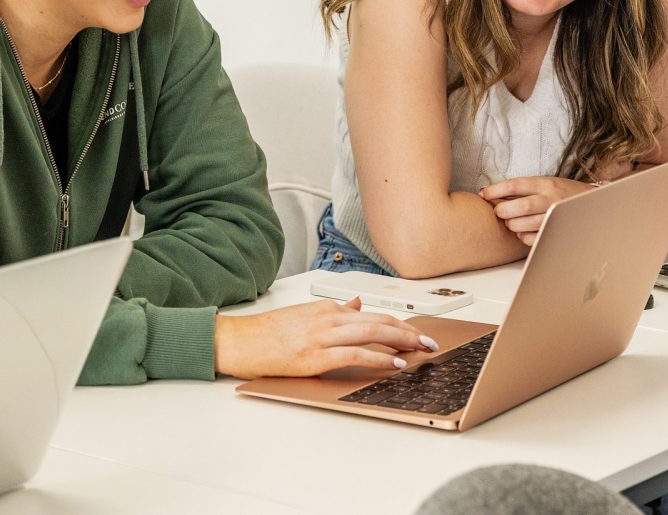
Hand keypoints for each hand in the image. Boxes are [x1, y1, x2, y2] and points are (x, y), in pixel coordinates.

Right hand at [214, 297, 436, 378]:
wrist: (238, 341)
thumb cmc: (268, 332)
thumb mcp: (306, 315)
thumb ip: (335, 311)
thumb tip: (359, 304)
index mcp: (327, 309)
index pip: (373, 315)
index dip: (399, 324)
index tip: (417, 334)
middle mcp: (328, 317)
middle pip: (378, 321)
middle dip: (408, 332)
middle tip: (429, 343)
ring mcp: (322, 335)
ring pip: (371, 333)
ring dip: (400, 342)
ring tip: (420, 351)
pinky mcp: (314, 355)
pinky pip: (354, 354)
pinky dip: (378, 358)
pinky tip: (393, 364)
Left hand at [479, 176, 594, 245]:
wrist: (593, 203)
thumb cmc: (563, 193)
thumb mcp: (546, 183)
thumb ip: (524, 189)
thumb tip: (492, 193)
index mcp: (545, 183)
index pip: (515, 185)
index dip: (496, 190)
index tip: (483, 194)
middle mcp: (551, 199)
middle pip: (521, 206)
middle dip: (503, 210)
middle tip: (498, 212)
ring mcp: (555, 217)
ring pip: (526, 223)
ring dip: (512, 224)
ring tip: (510, 223)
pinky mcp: (557, 232)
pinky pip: (534, 238)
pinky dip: (524, 237)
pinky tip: (522, 232)